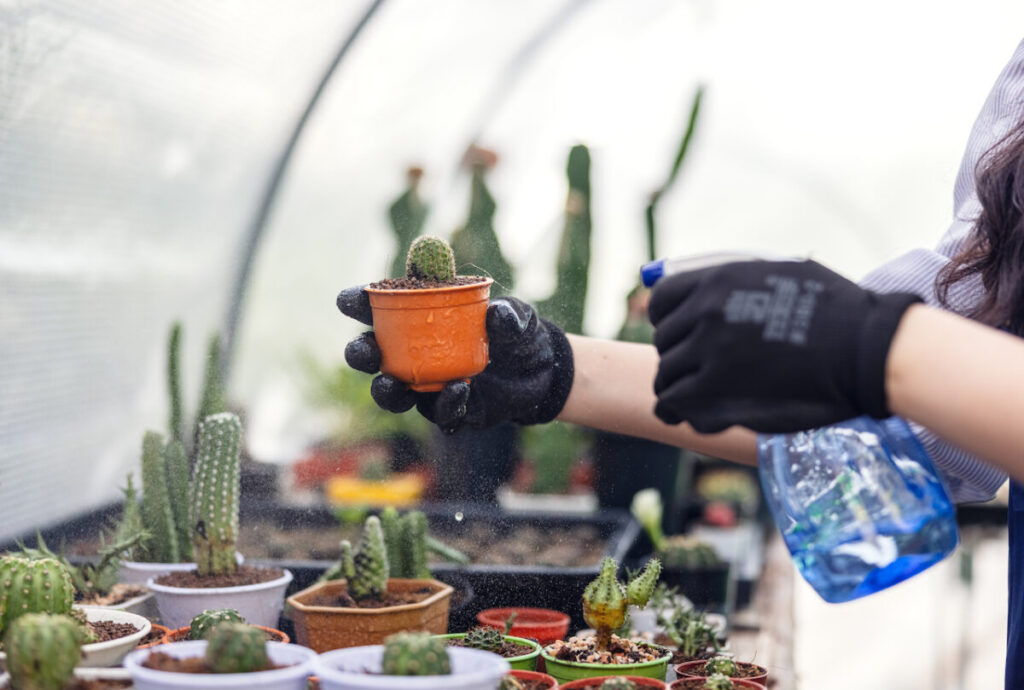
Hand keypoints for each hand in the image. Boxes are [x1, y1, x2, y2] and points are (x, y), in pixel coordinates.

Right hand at [336, 287, 573, 432]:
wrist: (543, 373)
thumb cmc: (519, 333)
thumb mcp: (520, 318)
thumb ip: (510, 315)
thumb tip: (496, 314)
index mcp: (422, 317)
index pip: (380, 308)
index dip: (359, 303)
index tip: (349, 300)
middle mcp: (416, 352)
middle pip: (373, 354)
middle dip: (360, 352)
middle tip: (367, 350)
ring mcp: (429, 385)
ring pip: (393, 392)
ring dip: (386, 390)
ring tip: (394, 383)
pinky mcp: (450, 411)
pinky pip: (439, 414)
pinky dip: (445, 404)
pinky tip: (458, 391)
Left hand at [647, 259, 921, 433]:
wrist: (867, 350)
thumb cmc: (837, 312)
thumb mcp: (782, 274)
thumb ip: (738, 282)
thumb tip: (706, 289)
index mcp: (718, 280)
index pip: (662, 301)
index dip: (670, 321)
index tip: (685, 336)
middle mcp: (705, 312)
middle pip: (665, 342)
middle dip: (682, 358)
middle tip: (706, 374)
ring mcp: (709, 351)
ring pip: (666, 377)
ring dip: (682, 390)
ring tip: (706, 400)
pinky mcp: (717, 391)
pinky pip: (676, 404)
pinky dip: (686, 413)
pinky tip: (707, 417)